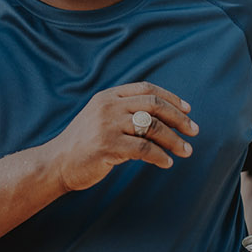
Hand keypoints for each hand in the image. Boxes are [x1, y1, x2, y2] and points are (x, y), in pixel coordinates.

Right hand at [47, 82, 197, 192]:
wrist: (56, 163)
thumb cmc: (83, 144)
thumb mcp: (100, 118)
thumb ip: (124, 112)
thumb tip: (162, 117)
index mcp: (107, 96)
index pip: (147, 89)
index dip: (171, 98)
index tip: (188, 110)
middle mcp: (108, 106)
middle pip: (154, 105)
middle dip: (179, 119)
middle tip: (194, 131)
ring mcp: (107, 125)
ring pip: (153, 127)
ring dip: (175, 140)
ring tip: (186, 151)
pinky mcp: (107, 145)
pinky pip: (144, 149)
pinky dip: (160, 156)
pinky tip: (166, 162)